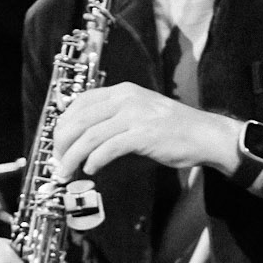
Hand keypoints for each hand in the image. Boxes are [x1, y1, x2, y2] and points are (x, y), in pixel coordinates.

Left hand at [53, 83, 236, 181]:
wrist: (205, 134)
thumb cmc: (174, 128)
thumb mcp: (140, 111)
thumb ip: (115, 117)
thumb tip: (86, 136)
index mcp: (123, 91)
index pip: (81, 102)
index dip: (63, 123)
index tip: (58, 142)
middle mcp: (126, 99)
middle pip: (80, 119)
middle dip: (62, 143)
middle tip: (57, 161)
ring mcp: (135, 116)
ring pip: (90, 136)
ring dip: (73, 156)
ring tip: (66, 171)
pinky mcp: (144, 135)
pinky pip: (109, 148)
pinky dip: (95, 160)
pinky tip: (91, 169)